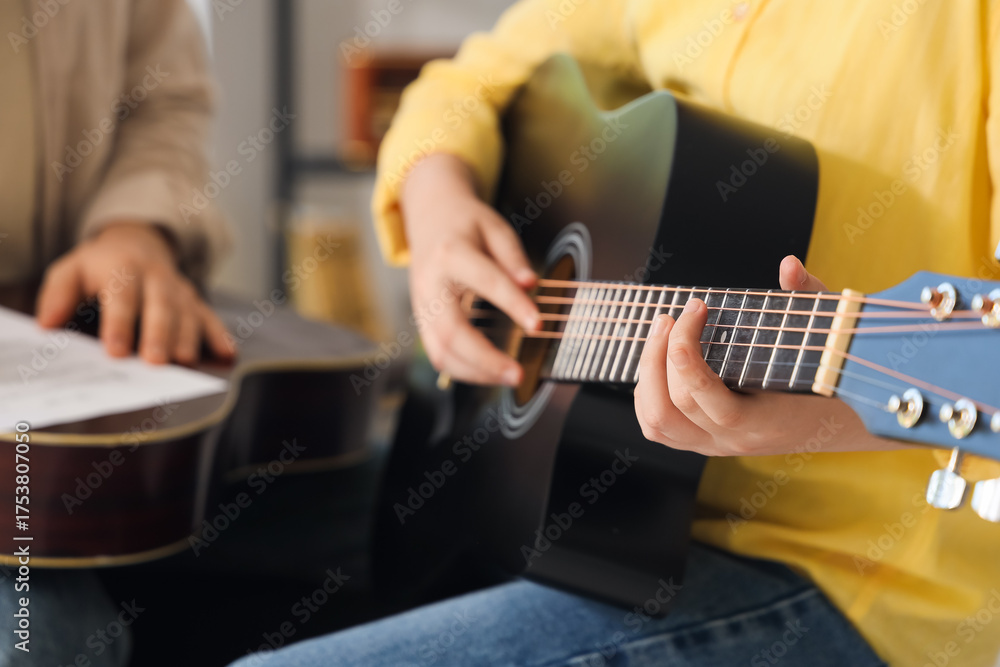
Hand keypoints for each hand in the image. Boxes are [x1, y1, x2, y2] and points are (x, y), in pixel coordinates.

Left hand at [36, 222, 233, 364]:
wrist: (140, 241)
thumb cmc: (101, 265)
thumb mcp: (71, 269)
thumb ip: (58, 294)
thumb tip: (47, 323)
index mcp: (124, 267)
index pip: (122, 295)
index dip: (119, 323)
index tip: (114, 352)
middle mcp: (157, 277)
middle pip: (162, 304)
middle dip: (160, 334)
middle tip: (156, 362)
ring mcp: (180, 289)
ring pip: (188, 312)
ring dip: (189, 338)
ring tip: (184, 362)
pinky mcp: (195, 301)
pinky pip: (211, 317)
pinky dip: (220, 336)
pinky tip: (227, 354)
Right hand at [401, 154, 538, 385]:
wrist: (428, 216)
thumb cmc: (464, 224)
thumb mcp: (494, 227)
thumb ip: (513, 257)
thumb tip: (531, 284)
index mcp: (451, 253)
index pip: (486, 282)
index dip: (514, 305)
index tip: (538, 324)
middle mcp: (430, 284)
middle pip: (451, 332)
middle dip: (485, 359)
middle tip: (518, 373)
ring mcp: (421, 306)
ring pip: (440, 351)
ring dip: (475, 373)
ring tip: (508, 377)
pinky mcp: (422, 320)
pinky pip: (438, 354)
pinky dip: (463, 370)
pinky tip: (488, 373)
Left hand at [634, 256, 899, 456]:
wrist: (840, 422)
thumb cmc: (830, 374)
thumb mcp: (826, 334)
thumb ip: (808, 298)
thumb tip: (788, 265)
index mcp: (766, 421)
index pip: (707, 398)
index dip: (686, 351)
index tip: (696, 307)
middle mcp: (734, 441)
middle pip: (673, 406)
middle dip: (661, 354)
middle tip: (671, 316)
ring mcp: (715, 446)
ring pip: (657, 422)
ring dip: (648, 374)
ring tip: (660, 333)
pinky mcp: (701, 443)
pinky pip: (657, 428)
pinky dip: (646, 394)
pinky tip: (657, 361)